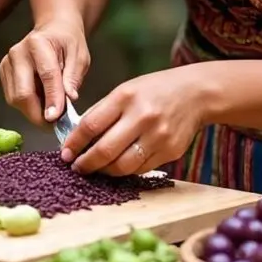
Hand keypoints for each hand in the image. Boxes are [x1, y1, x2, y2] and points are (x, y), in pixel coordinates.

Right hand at [0, 15, 89, 126]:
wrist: (52, 29)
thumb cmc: (67, 42)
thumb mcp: (79, 55)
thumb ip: (73, 76)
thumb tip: (69, 99)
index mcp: (38, 43)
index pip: (46, 75)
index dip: (52, 99)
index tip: (57, 118)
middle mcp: (17, 53)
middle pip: (23, 93)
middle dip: (39, 114)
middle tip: (55, 124)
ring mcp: (7, 63)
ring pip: (15, 99)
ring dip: (33, 112)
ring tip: (51, 110)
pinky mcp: (3, 73)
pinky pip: (13, 98)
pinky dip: (27, 106)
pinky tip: (41, 102)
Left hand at [60, 67, 208, 175]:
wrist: (196, 94)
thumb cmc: (155, 90)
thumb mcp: (125, 90)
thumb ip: (102, 111)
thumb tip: (78, 134)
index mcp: (125, 97)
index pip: (91, 125)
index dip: (74, 143)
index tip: (66, 153)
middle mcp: (142, 117)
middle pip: (106, 150)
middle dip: (86, 163)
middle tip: (77, 168)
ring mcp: (158, 136)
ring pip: (123, 165)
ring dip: (104, 171)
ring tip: (96, 169)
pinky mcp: (171, 152)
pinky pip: (141, 168)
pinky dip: (125, 170)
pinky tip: (117, 166)